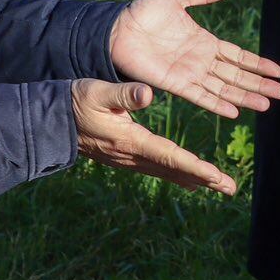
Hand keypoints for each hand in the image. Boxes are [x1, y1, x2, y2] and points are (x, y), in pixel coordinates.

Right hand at [72, 79, 237, 195]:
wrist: (48, 122)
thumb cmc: (73, 102)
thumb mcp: (96, 91)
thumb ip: (123, 94)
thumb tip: (148, 94)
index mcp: (129, 141)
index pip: (168, 156)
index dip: (194, 166)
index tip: (216, 176)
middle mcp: (131, 156)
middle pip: (173, 170)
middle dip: (203, 179)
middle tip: (231, 188)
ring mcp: (127, 159)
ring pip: (166, 172)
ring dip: (194, 179)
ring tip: (218, 186)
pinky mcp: (124, 157)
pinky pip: (156, 169)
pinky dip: (177, 174)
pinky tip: (189, 179)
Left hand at [109, 0, 279, 117]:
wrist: (115, 29)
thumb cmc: (142, 12)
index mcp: (204, 42)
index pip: (237, 56)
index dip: (257, 63)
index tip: (278, 71)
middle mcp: (201, 61)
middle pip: (236, 75)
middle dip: (259, 84)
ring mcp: (189, 74)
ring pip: (223, 88)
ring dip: (245, 96)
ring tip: (267, 104)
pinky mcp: (174, 83)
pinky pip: (199, 96)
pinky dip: (217, 103)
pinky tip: (234, 111)